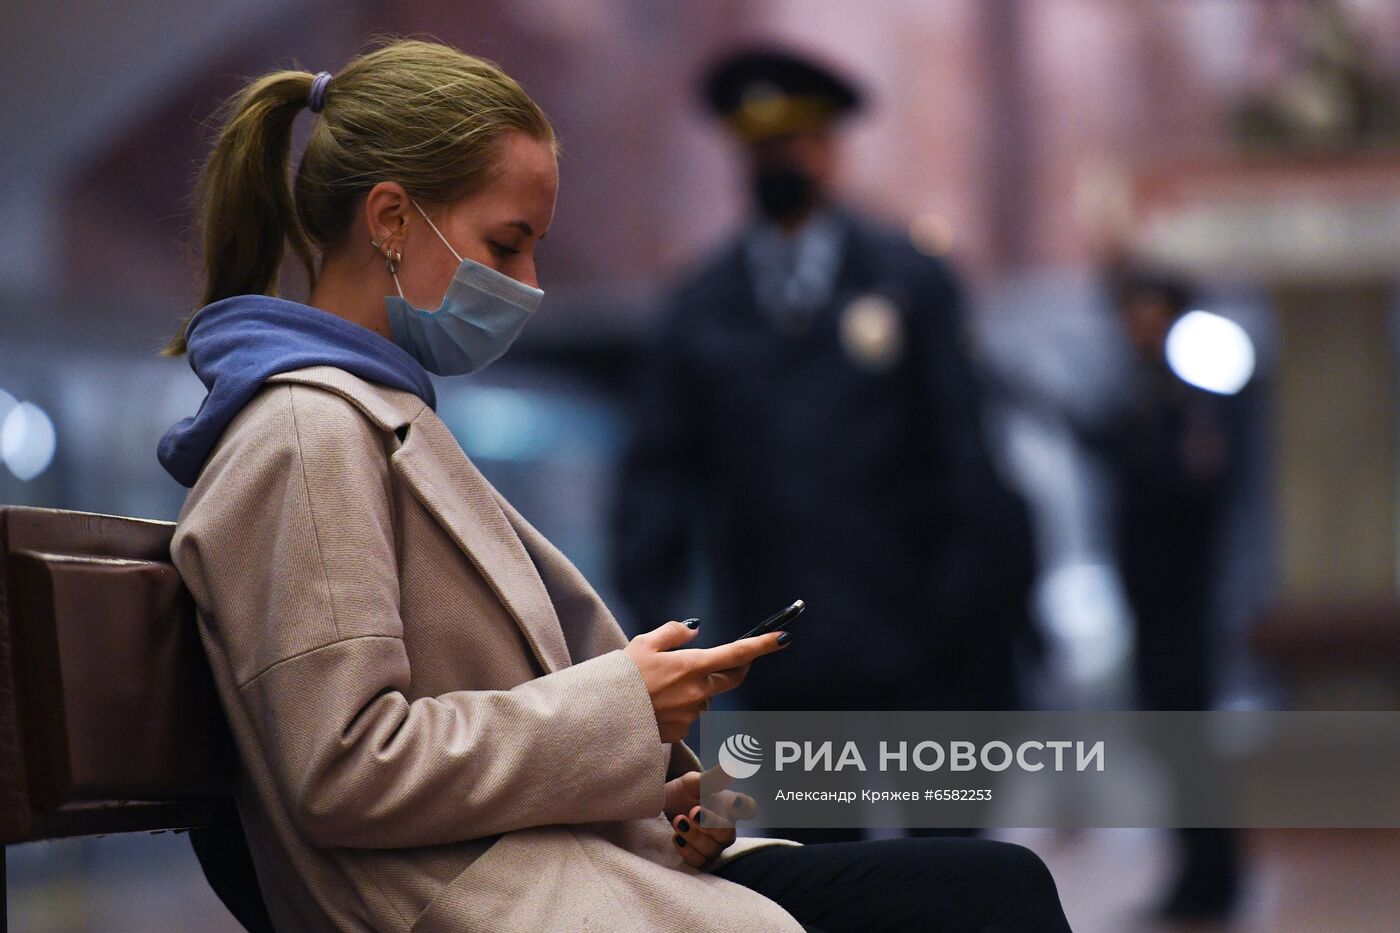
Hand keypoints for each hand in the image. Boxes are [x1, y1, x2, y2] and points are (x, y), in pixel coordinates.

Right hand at [624, 620, 790, 742]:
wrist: (600, 719)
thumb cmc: (619, 678)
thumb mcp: (643, 643)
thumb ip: (673, 632)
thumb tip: (695, 628)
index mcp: (691, 665)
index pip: (737, 653)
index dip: (763, 645)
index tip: (783, 637)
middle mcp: (698, 692)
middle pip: (731, 679)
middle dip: (734, 667)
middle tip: (726, 658)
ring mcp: (691, 715)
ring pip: (706, 698)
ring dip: (697, 689)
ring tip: (661, 686)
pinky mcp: (681, 732)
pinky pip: (690, 716)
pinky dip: (680, 708)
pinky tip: (656, 705)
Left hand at [663, 766, 757, 868]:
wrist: (660, 807)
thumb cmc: (683, 793)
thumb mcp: (694, 782)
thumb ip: (714, 777)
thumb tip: (734, 764)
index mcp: (727, 805)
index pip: (747, 808)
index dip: (745, 807)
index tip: (734, 799)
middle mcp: (723, 827)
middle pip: (728, 835)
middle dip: (711, 824)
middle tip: (693, 811)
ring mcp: (712, 845)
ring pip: (711, 849)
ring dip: (693, 835)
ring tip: (677, 820)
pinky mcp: (698, 858)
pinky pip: (698, 862)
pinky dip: (686, 850)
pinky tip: (675, 837)